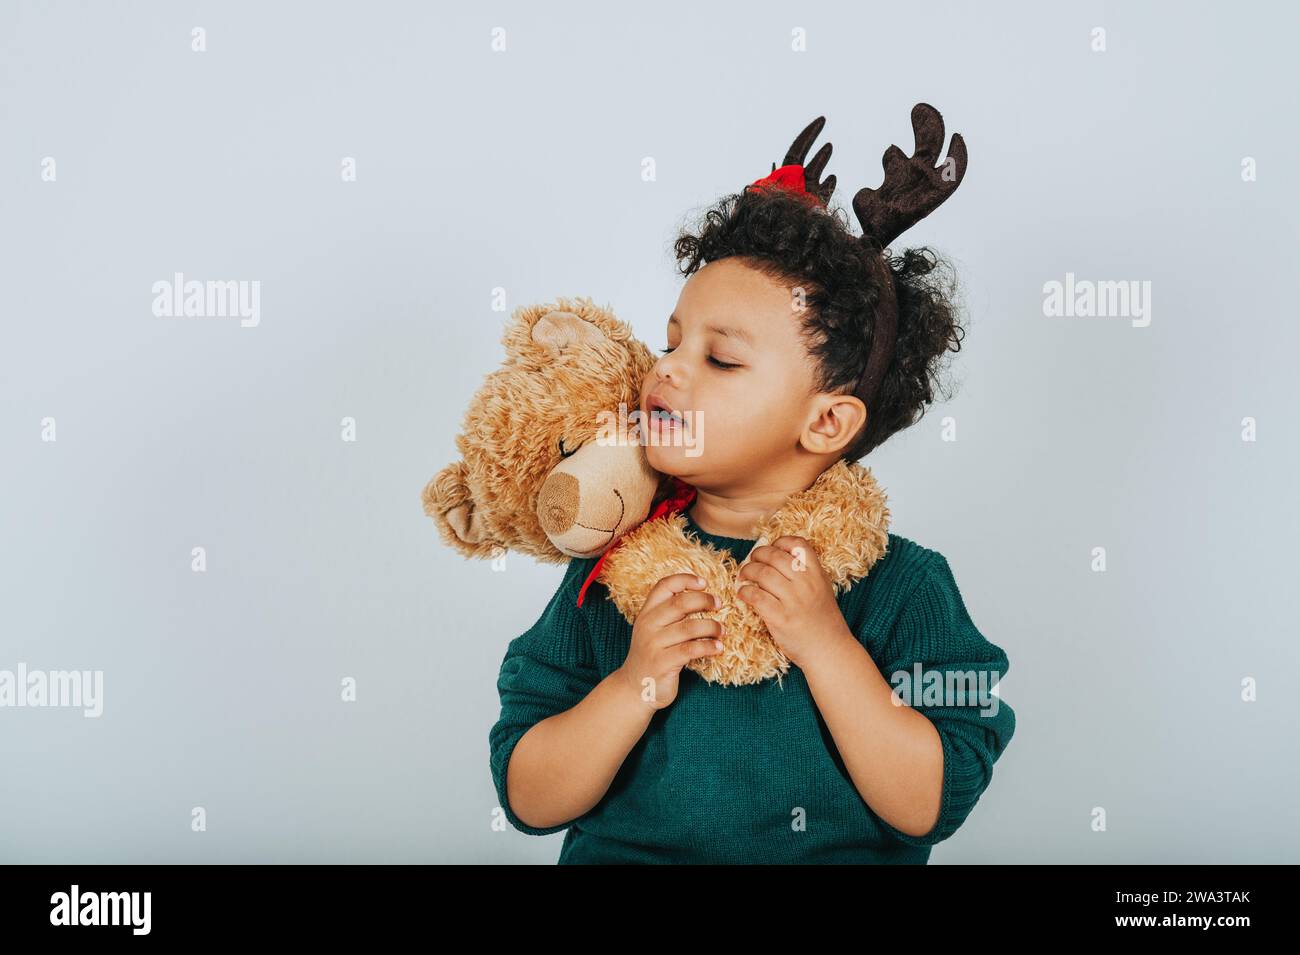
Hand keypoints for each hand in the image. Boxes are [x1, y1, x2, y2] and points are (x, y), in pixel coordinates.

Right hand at [616, 573, 722, 710]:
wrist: (635, 688)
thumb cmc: (653, 655)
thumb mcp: (654, 630)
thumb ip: (670, 614)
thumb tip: (703, 596)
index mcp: (647, 613)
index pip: (664, 586)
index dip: (685, 580)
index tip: (704, 582)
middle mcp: (648, 625)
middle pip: (680, 603)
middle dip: (704, 600)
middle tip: (719, 604)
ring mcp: (654, 644)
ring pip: (689, 627)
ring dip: (711, 626)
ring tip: (722, 631)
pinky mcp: (662, 663)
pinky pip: (691, 650)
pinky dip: (708, 646)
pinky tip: (718, 648)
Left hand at [736, 536, 849, 667]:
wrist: (829, 650)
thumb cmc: (822, 620)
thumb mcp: (822, 589)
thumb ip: (804, 574)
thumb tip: (774, 559)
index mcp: (817, 574)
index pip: (797, 544)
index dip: (780, 542)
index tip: (771, 548)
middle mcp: (806, 583)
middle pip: (774, 556)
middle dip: (757, 555)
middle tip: (751, 561)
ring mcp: (793, 600)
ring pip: (761, 573)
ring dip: (747, 572)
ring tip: (743, 577)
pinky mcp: (780, 618)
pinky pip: (755, 596)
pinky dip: (745, 592)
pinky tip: (743, 594)